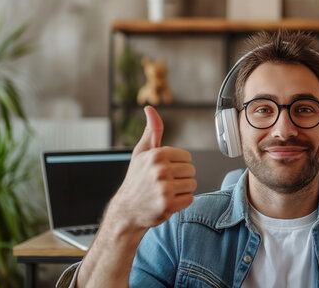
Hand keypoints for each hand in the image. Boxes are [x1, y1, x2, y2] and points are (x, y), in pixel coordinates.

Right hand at [108, 106, 195, 229]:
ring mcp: (164, 188)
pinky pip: (190, 199)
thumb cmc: (136, 179)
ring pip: (192, 185)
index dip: (177, 164)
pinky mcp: (168, 205)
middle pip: (191, 171)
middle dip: (181, 177)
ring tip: (166, 192)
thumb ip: (152, 130)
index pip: (187, 157)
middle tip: (163, 183)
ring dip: (182, 190)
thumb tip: (150, 109)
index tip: (164, 170)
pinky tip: (167, 201)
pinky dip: (181, 202)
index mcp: (156, 155)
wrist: (126, 210)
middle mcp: (160, 170)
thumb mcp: (141, 152)